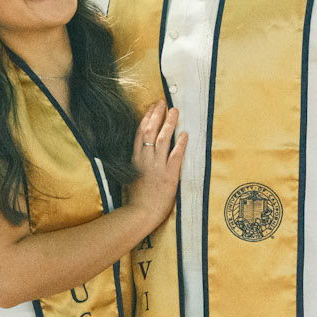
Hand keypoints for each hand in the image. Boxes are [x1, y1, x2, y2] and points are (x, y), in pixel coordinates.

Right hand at [127, 100, 187, 233]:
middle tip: (163, 102)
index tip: (152, 107)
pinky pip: (175, 156)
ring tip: (175, 111)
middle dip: (157, 114)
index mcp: (135, 159)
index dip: (146, 117)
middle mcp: (145, 159)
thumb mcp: (131, 176)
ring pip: (162, 139)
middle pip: (150, 131)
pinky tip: (185, 134)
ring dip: (169, 123)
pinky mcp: (169, 176)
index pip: (139, 133)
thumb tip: (141, 153)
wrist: (140, 214)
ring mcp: (157, 167)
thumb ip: (137, 163)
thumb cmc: (136, 198)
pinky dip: (180, 144)